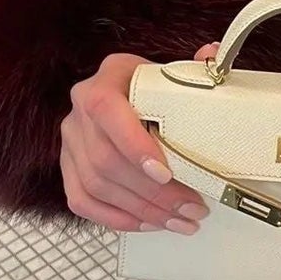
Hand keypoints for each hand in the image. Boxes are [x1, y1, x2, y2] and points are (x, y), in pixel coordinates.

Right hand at [60, 52, 208, 232]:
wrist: (122, 93)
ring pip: (96, 185)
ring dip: (142, 210)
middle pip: (106, 160)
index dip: (133, 145)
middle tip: (191, 207)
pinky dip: (116, 218)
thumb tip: (212, 55)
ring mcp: (70, 141)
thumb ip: (193, 70)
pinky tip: (148, 224)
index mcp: (106, 80)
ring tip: (180, 221)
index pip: (107, 111)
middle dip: (152, 193)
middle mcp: (80, 110)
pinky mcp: (68, 167)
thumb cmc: (152, 87)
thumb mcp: (171, 73)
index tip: (165, 173)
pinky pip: (82, 201)